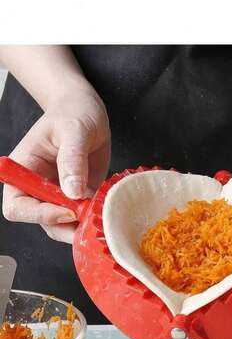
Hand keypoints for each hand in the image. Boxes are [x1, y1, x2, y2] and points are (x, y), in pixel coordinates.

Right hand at [2, 86, 110, 242]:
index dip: (39, 214)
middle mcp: (38, 188)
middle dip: (66, 227)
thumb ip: (72, 159)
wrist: (86, 111)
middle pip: (43, 222)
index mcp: (25, 170)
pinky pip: (83, 218)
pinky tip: (107, 210)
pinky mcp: (78, 198)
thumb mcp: (75, 130)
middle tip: (91, 219)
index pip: (17, 206)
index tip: (68, 211)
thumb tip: (72, 193)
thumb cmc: (74, 113)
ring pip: (64, 226)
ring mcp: (59, 195)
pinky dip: (95, 219)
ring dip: (83, 226)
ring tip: (101, 214)